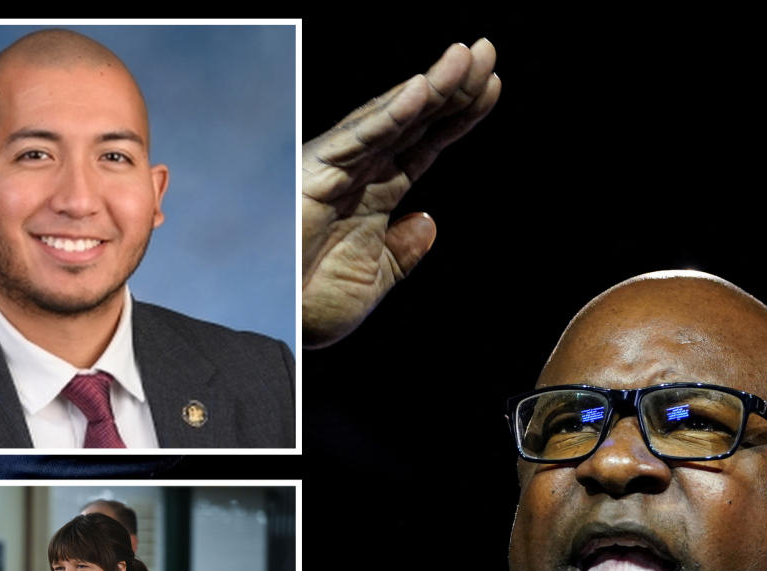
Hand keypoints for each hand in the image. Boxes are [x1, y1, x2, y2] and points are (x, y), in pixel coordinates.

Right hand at [302, 38, 499, 347]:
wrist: (273, 323)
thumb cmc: (309, 304)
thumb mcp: (374, 280)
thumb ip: (402, 253)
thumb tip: (428, 222)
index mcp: (375, 194)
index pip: (424, 144)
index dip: (457, 116)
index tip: (492, 87)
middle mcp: (358, 173)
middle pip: (414, 120)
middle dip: (453, 86)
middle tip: (487, 51)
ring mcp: (337, 169)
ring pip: (391, 118)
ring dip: (431, 86)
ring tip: (467, 57)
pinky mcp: (315, 174)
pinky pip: (359, 138)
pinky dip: (390, 114)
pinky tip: (421, 91)